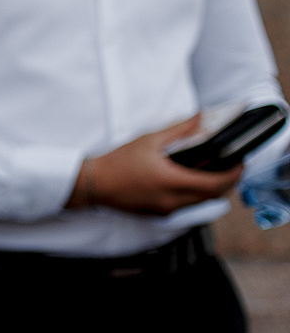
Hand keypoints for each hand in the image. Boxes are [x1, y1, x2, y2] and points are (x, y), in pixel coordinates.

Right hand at [70, 119, 242, 215]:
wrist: (93, 184)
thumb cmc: (117, 162)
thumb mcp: (149, 140)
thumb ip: (179, 130)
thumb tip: (201, 119)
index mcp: (171, 182)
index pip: (215, 183)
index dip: (233, 174)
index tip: (239, 162)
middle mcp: (172, 200)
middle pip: (214, 195)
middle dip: (227, 181)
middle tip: (230, 164)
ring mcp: (166, 209)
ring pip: (202, 202)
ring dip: (212, 188)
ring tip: (212, 170)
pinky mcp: (159, 213)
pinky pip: (187, 205)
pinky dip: (196, 193)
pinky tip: (189, 179)